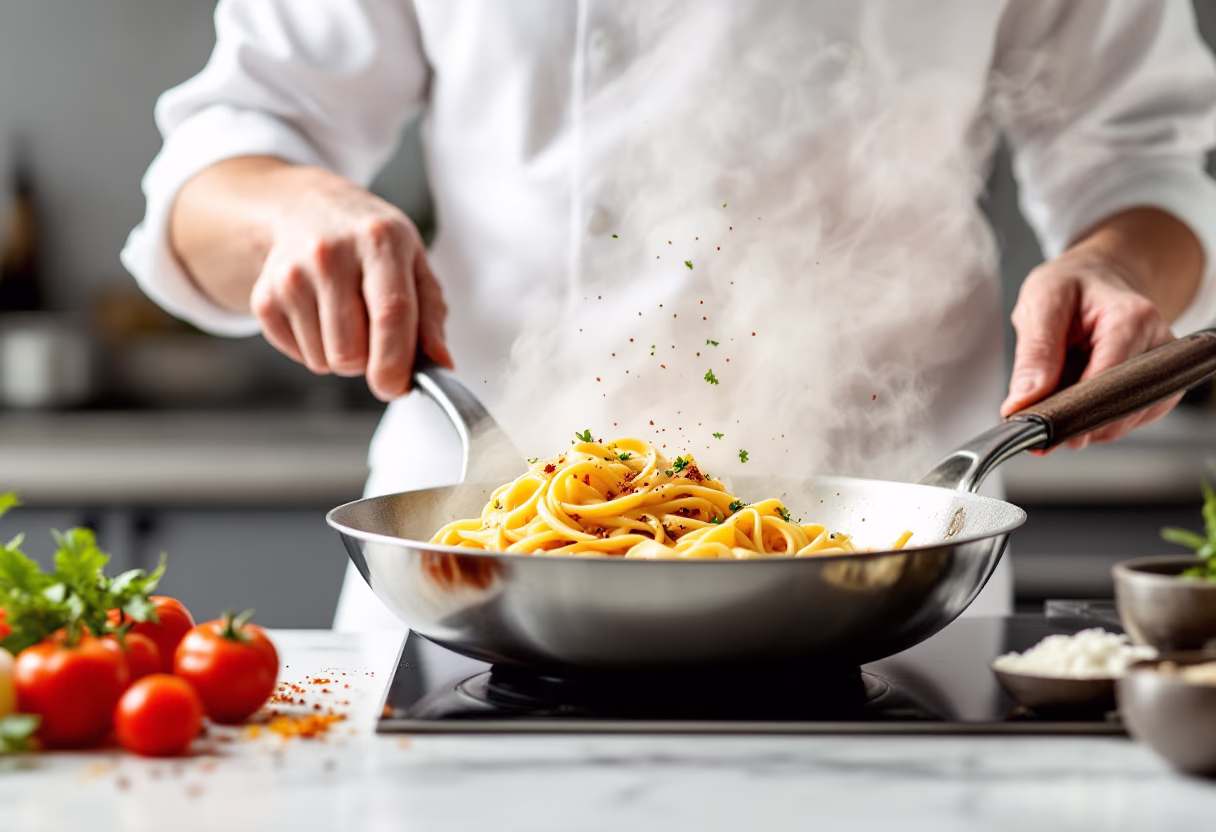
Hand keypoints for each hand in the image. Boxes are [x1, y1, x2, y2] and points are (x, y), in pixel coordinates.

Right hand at [248, 166, 451, 400]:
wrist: (310, 211)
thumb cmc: (371, 244)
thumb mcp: (415, 264)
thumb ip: (431, 317)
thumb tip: (439, 364)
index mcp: (379, 241)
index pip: (390, 313)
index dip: (395, 362)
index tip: (397, 386)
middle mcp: (330, 254)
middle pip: (350, 351)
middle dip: (369, 362)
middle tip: (374, 335)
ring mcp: (291, 275)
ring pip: (323, 360)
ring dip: (341, 356)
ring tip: (346, 317)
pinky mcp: (264, 297)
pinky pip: (299, 356)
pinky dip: (315, 350)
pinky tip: (320, 315)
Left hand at [1000, 247, 1177, 450]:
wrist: (1100, 280)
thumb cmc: (1072, 286)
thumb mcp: (1041, 302)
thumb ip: (1034, 351)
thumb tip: (1024, 401)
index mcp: (1133, 319)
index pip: (1106, 381)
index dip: (1069, 409)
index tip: (1036, 423)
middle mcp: (1158, 348)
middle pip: (1118, 408)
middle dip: (1072, 422)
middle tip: (1036, 422)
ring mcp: (1161, 372)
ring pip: (1121, 422)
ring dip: (1080, 422)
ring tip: (1053, 397)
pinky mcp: (1156, 391)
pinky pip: (1124, 421)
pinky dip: (1093, 420)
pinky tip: (1074, 399)